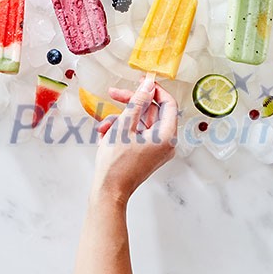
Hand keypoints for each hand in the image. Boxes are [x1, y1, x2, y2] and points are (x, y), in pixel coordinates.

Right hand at [91, 78, 177, 205]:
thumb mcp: (124, 126)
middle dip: (131, 104)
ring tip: (104, 126)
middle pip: (152, 112)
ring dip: (122, 119)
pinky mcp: (147, 154)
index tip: (141, 81)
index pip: (168, 103)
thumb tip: (148, 85)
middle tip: (114, 94)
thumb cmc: (116, 163)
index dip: (154, 89)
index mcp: (167, 136)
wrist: (108, 192)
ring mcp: (157, 149)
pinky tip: (105, 135)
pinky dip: (122, 130)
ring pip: (141, 122)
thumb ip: (137, 102)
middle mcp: (166, 143)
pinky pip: (137, 134)